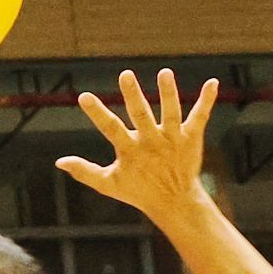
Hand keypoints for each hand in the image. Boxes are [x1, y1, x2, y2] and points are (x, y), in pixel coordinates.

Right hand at [58, 67, 219, 220]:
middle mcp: (151, 142)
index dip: (97, 113)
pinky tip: (213, 83)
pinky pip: (200, 116)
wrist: (174, 200)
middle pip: (141, 114)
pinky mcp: (191, 137)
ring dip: (168, 92)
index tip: (84, 97)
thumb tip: (59, 161)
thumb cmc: (137, 190)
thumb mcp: (108, 184)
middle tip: (125, 75)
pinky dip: (207, 100)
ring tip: (164, 73)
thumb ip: (84, 171)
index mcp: (130, 151)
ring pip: (171, 112)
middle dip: (133, 95)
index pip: (110, 128)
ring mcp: (173, 138)